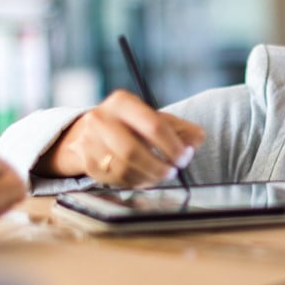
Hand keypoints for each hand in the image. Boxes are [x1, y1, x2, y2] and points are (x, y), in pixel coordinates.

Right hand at [42, 90, 204, 186]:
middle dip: (158, 166)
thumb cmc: (131, 126)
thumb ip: (181, 129)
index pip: (153, 125)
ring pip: (123, 168)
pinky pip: (115, 179)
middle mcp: (101, 119)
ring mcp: (90, 141)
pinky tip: (145, 178)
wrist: (89, 133)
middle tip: (173, 172)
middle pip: (133, 150)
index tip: (184, 157)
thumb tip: (198, 139)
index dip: (172, 145)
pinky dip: (135, 182)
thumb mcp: (154, 119)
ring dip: (148, 177)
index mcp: (122, 102)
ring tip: (160, 176)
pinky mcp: (87, 161)